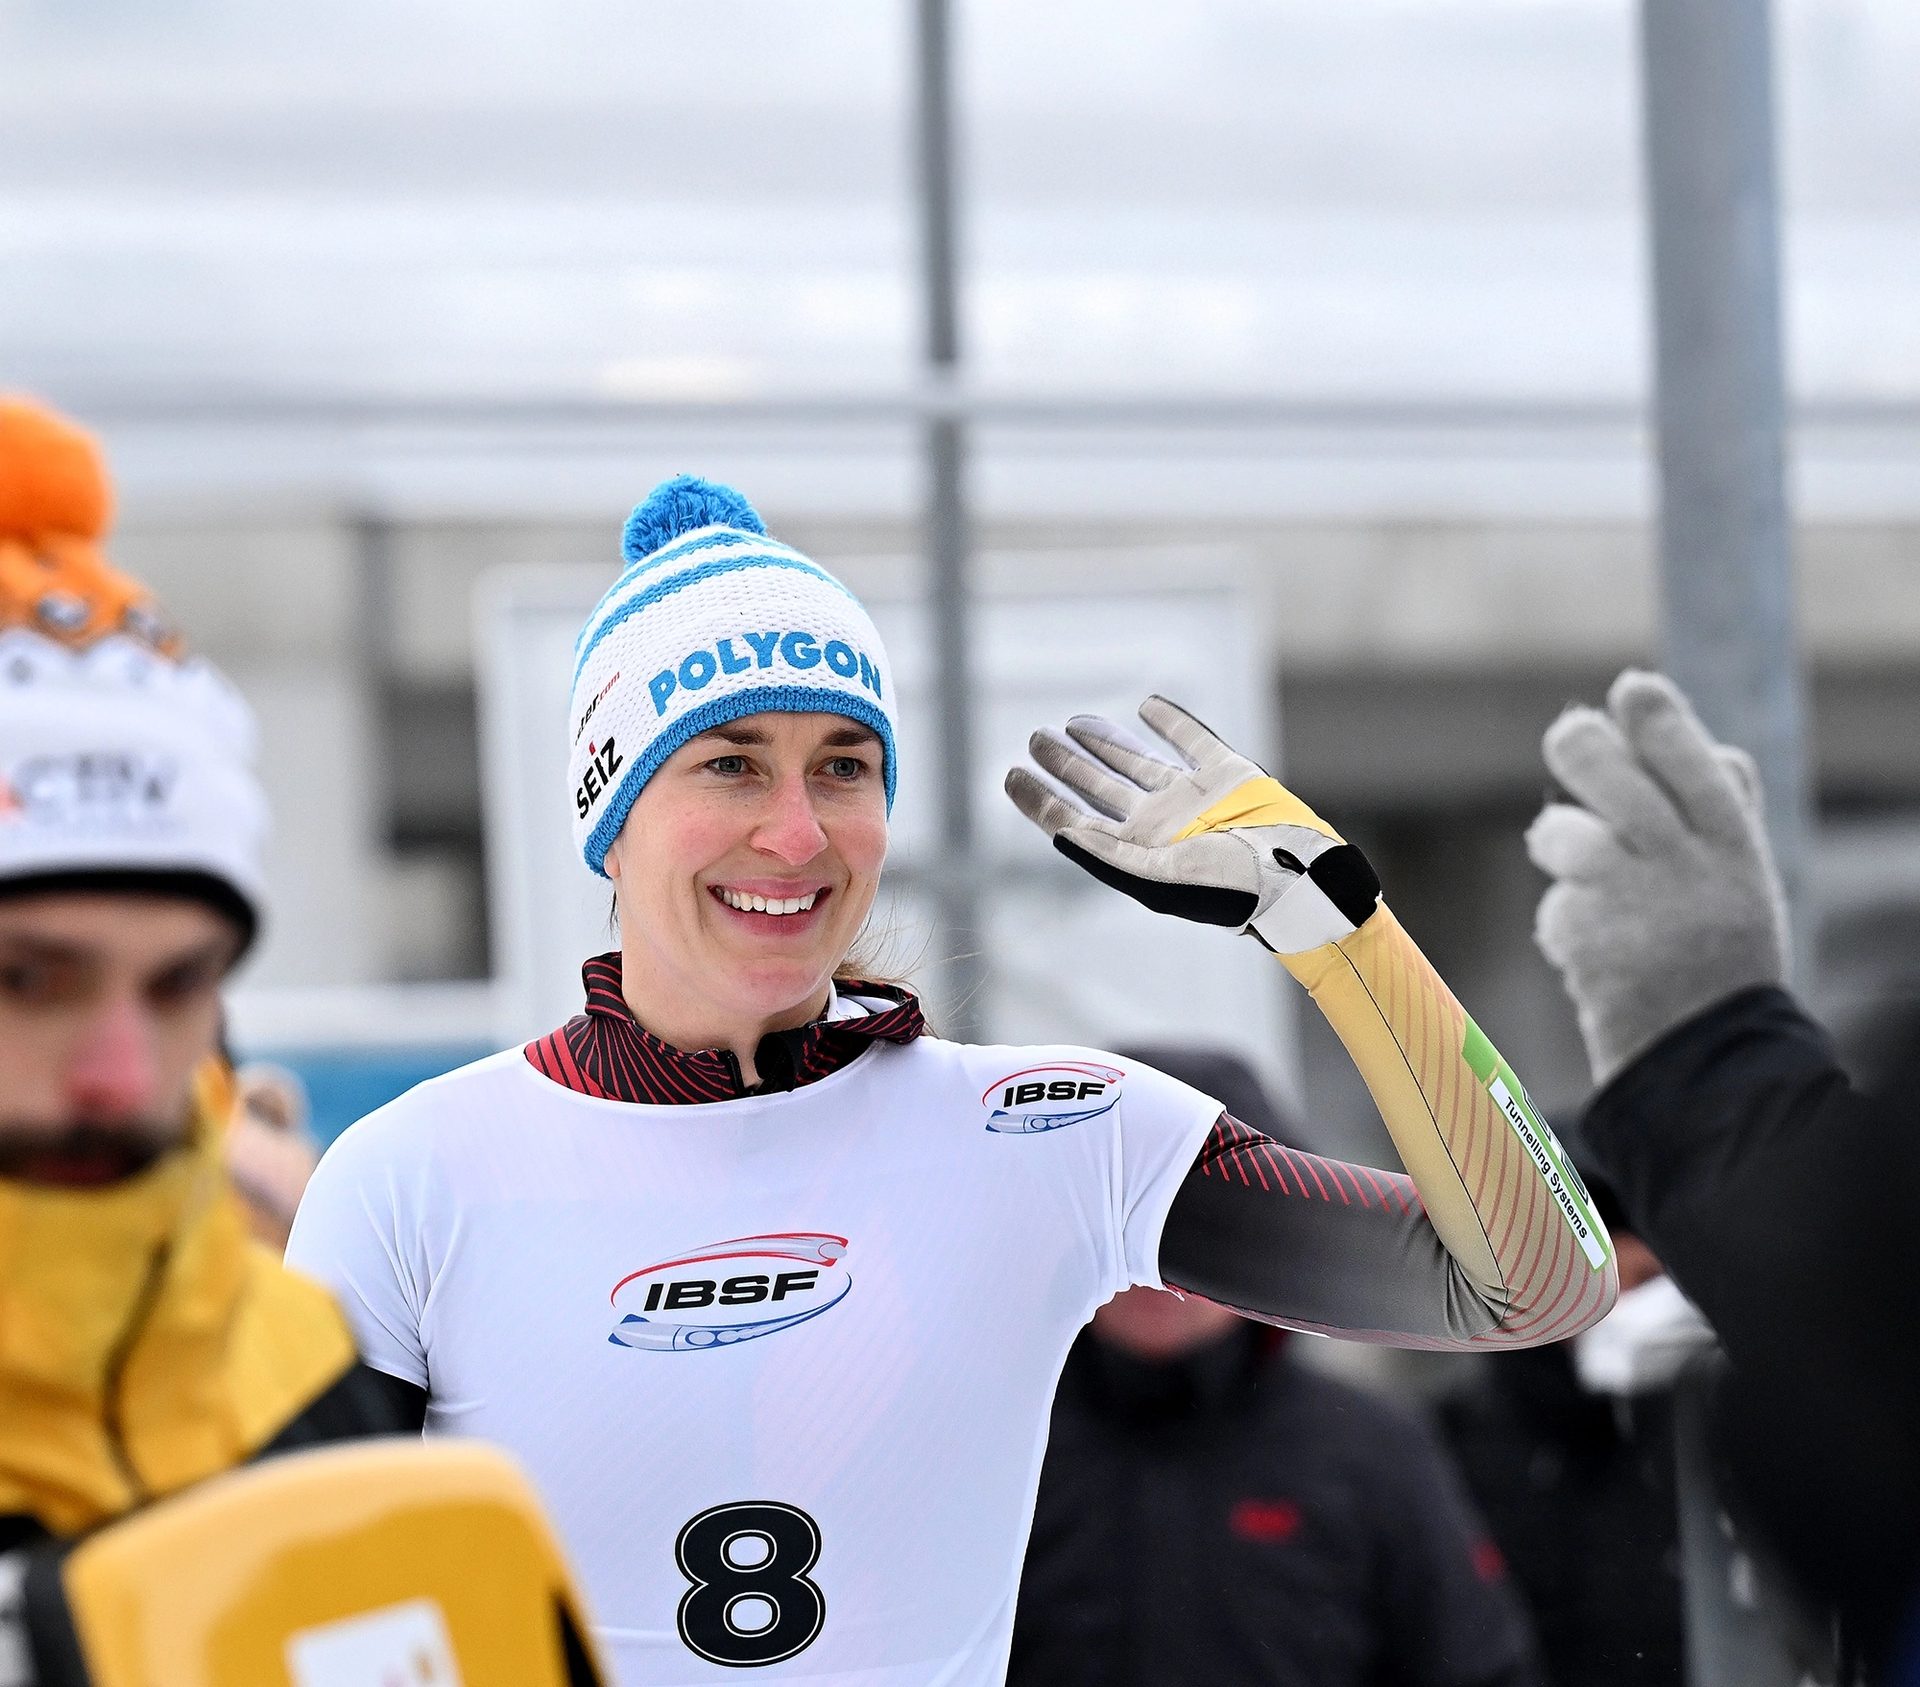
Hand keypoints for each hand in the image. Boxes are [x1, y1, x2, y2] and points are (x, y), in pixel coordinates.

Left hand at [1004, 695, 1379, 953]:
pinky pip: (1190, 740)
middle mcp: (1158, 826)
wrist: (1298, 877)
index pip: (1074, 821)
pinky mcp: (1225, 774)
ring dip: (1102, 743)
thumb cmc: (1228, 890)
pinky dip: (1169, 722)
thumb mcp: (1158, 880)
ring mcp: (1191, 798)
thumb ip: (1108, 855)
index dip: (1041, 800)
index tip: (1011, 776)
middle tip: (1035, 739)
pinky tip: (1146, 706)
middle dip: (1065, 765)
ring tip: (1071, 723)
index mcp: (1136, 852)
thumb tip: (1060, 833)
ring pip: (1135, 762)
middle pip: (1098, 788)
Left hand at [1528, 670, 1788, 1087]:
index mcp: (1733, 842)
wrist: (1706, 1059)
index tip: (1631, 688)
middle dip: (1578, 745)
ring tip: (1586, 877)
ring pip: (1561, 833)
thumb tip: (1685, 725)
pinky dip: (1567, 926)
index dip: (1655, 714)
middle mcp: (1686, 865)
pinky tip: (1598, 954)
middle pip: (1606, 770)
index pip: (1690, 755)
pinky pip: (1556, 907)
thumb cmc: (1720, 955)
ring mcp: (1634, 904)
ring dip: (1560, 846)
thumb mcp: (1744, 878)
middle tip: (1570, 742)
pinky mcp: (1590, 943)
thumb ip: (1721, 805)